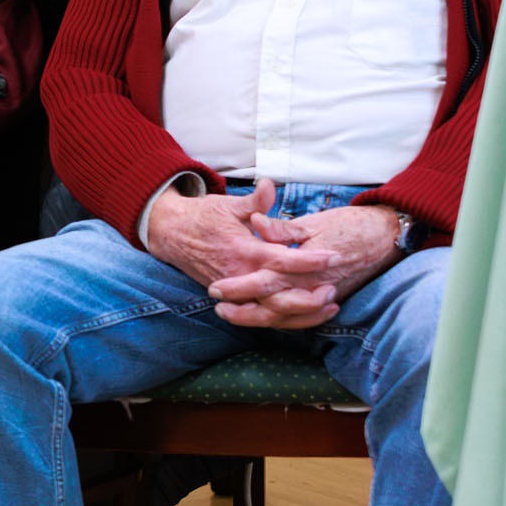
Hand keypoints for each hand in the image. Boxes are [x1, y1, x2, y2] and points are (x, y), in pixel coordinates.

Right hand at [147, 178, 341, 327]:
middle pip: (279, 298)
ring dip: (303, 314)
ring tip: (329, 305)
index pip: (281, 260)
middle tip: (334, 288)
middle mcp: (239, 275)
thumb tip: (270, 185)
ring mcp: (235, 291)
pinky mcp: (233, 299)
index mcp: (242, 250)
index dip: (308, 260)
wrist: (171, 233)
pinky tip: (308, 315)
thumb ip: (255, 201)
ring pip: (272, 314)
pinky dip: (286, 320)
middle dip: (310, 298)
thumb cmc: (203, 216)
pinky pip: (262, 316)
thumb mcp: (229, 205)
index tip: (332, 257)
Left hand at [205, 204, 401, 328]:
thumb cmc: (349, 224)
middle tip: (218, 307)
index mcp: (305, 266)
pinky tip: (268, 318)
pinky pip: (305, 317)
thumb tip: (255, 222)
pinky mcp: (332, 298)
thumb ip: (283, 229)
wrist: (387, 235)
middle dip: (243, 311)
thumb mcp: (313, 222)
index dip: (239, 287)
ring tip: (234, 314)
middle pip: (273, 307)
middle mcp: (314, 287)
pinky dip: (285, 321)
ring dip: (259, 319)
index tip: (216, 289)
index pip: (265, 282)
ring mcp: (324, 295)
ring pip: (288, 317)